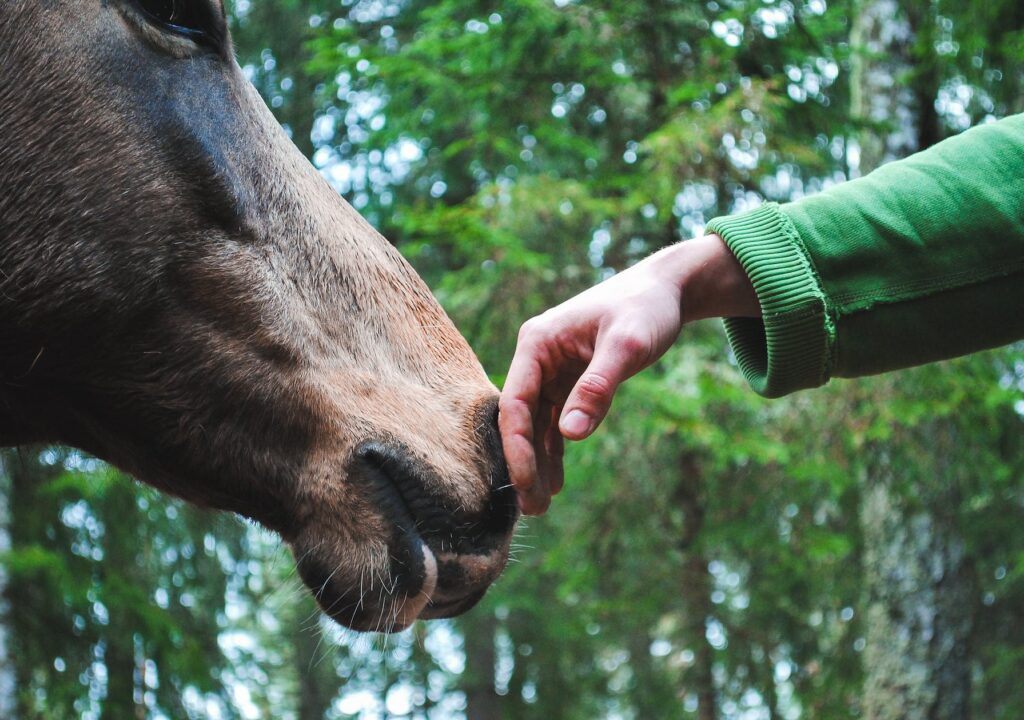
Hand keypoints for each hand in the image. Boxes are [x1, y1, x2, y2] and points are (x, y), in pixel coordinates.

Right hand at [499, 234, 758, 514]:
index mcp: (537, 343)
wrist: (666, 290)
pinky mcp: (569, 381)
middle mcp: (537, 358)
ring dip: (538, 463)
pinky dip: (556, 450)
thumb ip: (598, 388)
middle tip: (533, 510)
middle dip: (524, 463)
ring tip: (541, 507)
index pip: (515, 402)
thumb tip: (570, 435)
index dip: (518, 446)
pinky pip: (556, 422)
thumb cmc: (645, 309)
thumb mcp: (627, 346)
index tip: (527, 482)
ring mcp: (551, 371)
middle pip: (520, 418)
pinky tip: (557, 482)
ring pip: (536, 425)